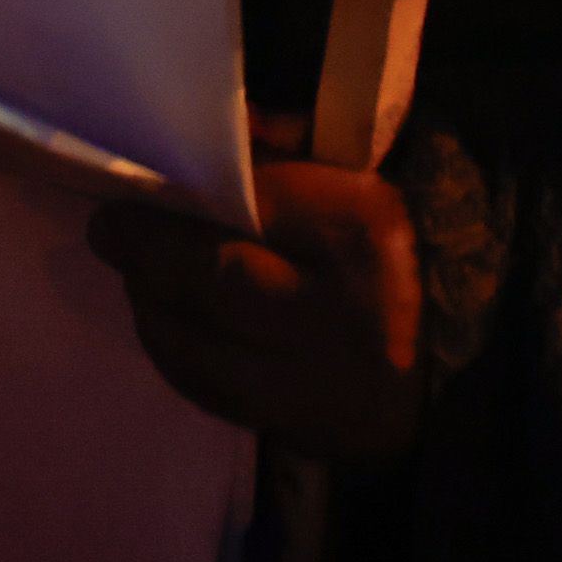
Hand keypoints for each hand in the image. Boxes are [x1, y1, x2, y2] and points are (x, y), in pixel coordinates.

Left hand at [88, 158, 425, 464]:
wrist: (453, 350)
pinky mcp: (304, 427)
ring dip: (153, 310)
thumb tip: (206, 133)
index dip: (183, 201)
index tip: (129, 188)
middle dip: (149, 255)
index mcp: (361, 229)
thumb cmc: (393, 246)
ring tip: (136, 277)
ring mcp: (319, 381)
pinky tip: (163, 325)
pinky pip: (217, 395)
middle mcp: (338, 310)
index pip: (253, 202)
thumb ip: (287, 151)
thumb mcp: (358, 179)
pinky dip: (178, 358)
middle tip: (108, 231)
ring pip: (203, 350)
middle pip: (216, 280)